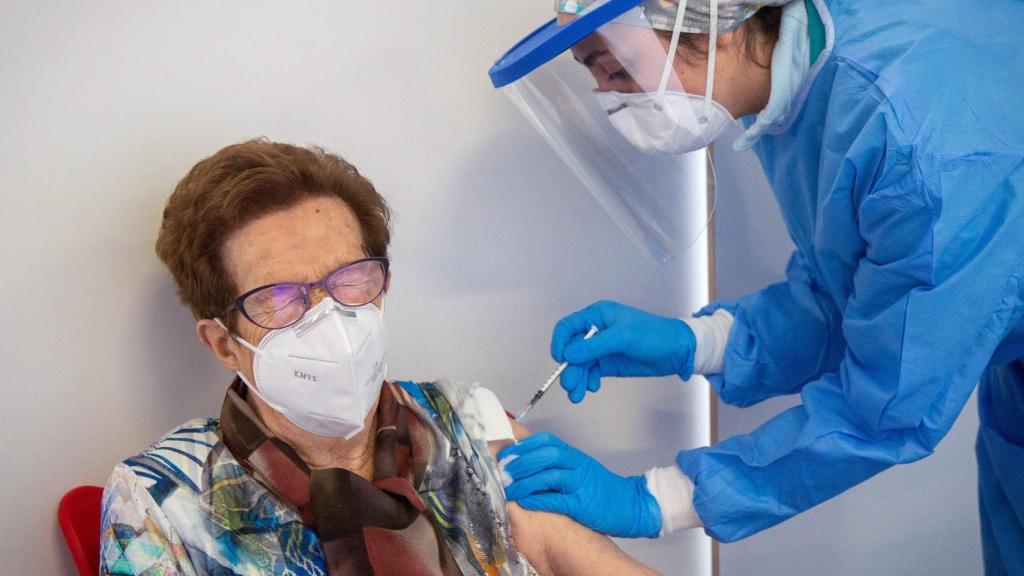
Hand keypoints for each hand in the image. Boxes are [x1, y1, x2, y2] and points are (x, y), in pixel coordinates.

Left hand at [499, 432, 660, 537]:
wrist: (632, 504)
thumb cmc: (601, 489)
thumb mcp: (579, 468)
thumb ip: (556, 464)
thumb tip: (524, 462)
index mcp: (574, 455)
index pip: (546, 440)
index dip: (523, 445)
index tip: (506, 454)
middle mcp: (577, 465)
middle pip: (545, 455)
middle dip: (520, 462)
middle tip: (503, 471)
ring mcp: (580, 484)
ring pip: (549, 476)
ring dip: (525, 482)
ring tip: (509, 489)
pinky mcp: (582, 504)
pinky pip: (556, 499)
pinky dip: (538, 499)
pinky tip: (525, 503)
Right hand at [551, 300, 695, 401]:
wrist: (677, 351)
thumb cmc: (655, 334)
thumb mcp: (624, 337)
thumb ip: (595, 346)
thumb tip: (570, 355)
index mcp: (597, 315)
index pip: (568, 327)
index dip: (560, 342)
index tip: (560, 359)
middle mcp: (596, 331)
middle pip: (572, 350)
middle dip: (569, 368)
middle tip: (570, 385)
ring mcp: (601, 348)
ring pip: (580, 364)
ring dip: (576, 378)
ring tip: (577, 394)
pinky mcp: (608, 364)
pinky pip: (590, 373)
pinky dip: (587, 381)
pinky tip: (592, 387)